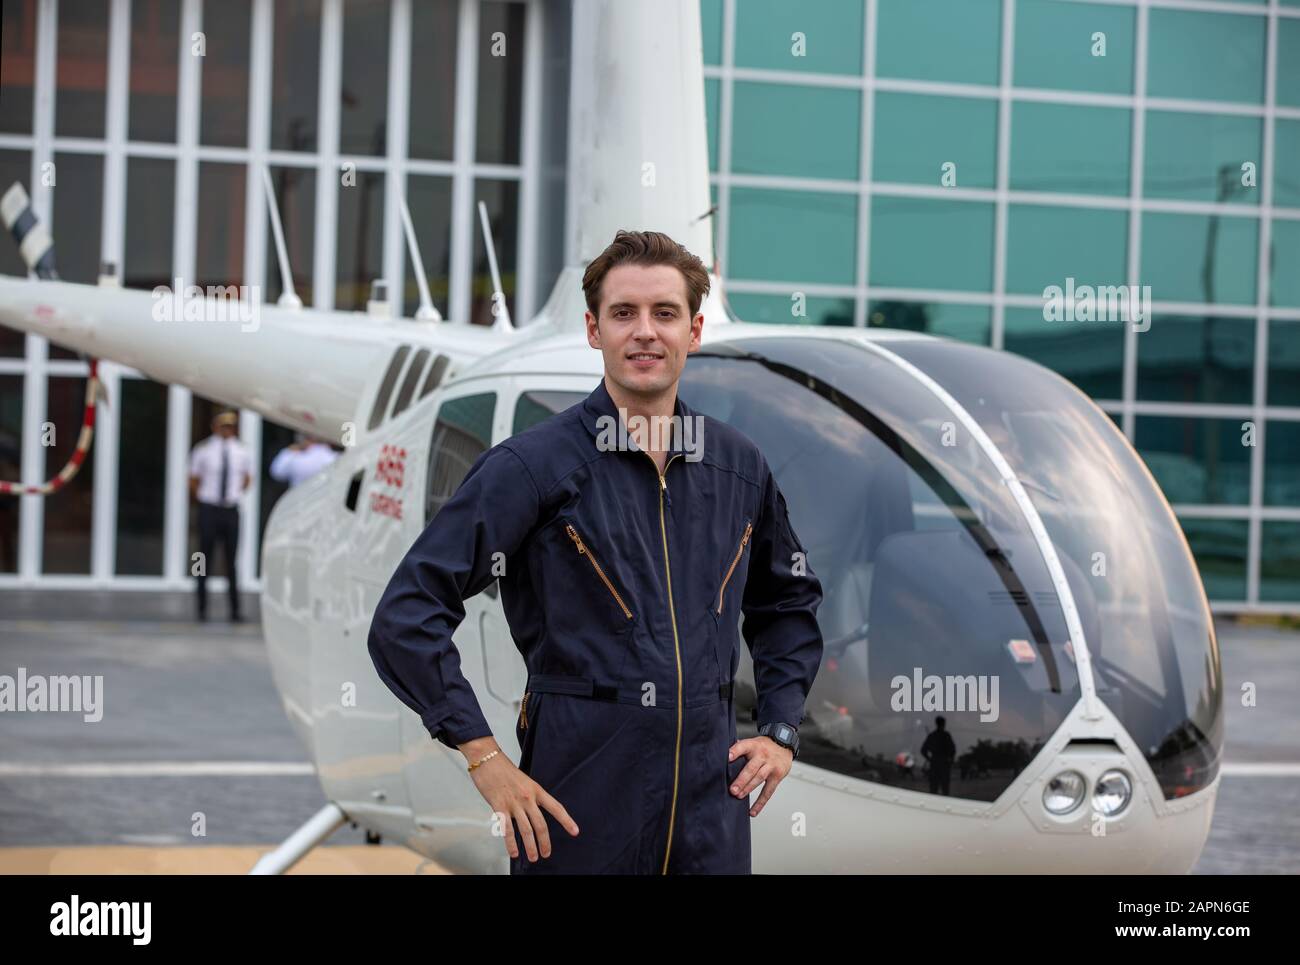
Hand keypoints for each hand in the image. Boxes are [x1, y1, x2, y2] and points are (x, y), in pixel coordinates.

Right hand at [464, 743, 579, 862]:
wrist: (487, 759)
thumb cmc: (504, 769)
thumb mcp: (524, 781)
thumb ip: (529, 798)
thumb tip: (530, 815)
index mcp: (536, 789)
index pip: (556, 807)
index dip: (566, 821)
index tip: (575, 831)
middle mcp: (527, 797)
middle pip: (540, 824)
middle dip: (544, 842)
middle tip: (546, 853)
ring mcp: (513, 803)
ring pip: (525, 829)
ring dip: (530, 846)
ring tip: (533, 857)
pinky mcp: (499, 806)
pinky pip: (506, 829)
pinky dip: (511, 843)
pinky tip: (514, 852)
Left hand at [728, 736, 793, 817]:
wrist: (784, 744)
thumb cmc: (764, 746)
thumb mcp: (752, 742)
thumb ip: (739, 749)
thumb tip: (721, 755)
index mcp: (753, 745)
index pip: (743, 746)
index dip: (735, 751)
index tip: (727, 757)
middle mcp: (762, 755)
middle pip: (751, 768)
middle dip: (741, 780)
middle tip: (732, 789)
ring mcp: (771, 766)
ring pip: (759, 778)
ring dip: (748, 789)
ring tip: (738, 796)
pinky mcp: (777, 777)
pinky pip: (768, 791)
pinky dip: (760, 803)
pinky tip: (753, 811)